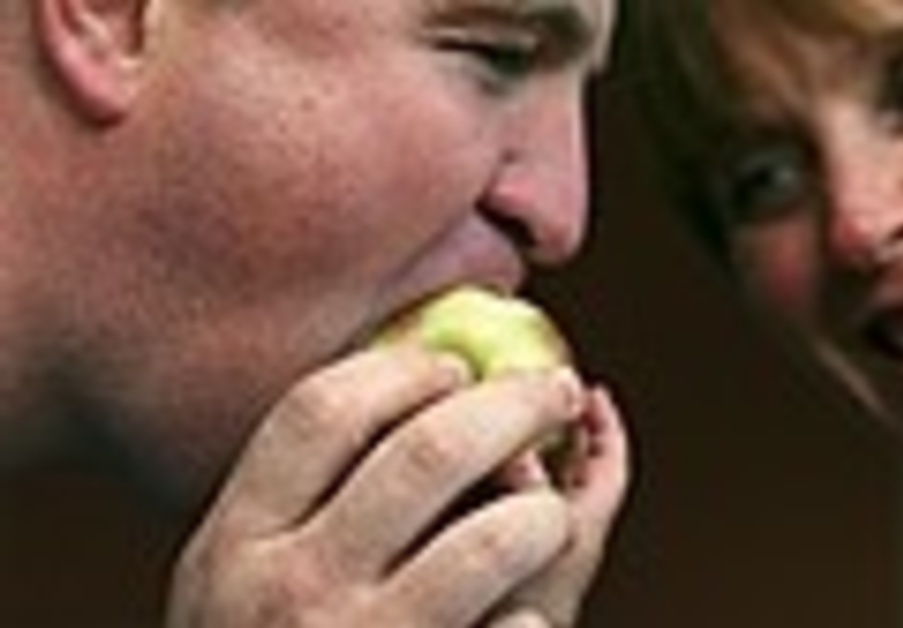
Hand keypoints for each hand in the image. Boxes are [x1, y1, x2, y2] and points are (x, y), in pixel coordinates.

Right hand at [168, 345, 626, 626]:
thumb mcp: (254, 585)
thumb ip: (324, 494)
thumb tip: (436, 378)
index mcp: (232, 547)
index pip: (319, 410)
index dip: (403, 369)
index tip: (454, 368)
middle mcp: (286, 595)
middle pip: (427, 450)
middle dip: (515, 405)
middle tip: (553, 394)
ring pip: (496, 537)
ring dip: (547, 514)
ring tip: (546, 519)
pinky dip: (535, 618)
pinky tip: (517, 621)